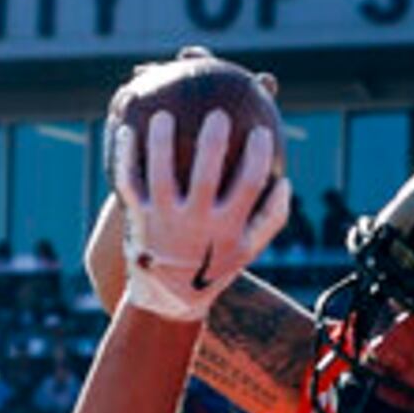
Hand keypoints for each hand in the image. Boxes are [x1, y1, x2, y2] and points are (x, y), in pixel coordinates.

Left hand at [110, 101, 288, 322]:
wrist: (168, 299)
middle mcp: (194, 224)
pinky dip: (125, 155)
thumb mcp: (247, 251)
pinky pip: (128, 182)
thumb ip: (271, 219)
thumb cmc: (213, 266)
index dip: (258, 157)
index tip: (262, 131)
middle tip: (218, 113)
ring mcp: (163, 221)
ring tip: (164, 114)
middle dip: (213, 143)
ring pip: (160, 174)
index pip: (249, 186)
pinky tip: (127, 128)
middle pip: (205, 176)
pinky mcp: (137, 219)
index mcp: (226, 228)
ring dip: (161, 142)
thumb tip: (288, 182)